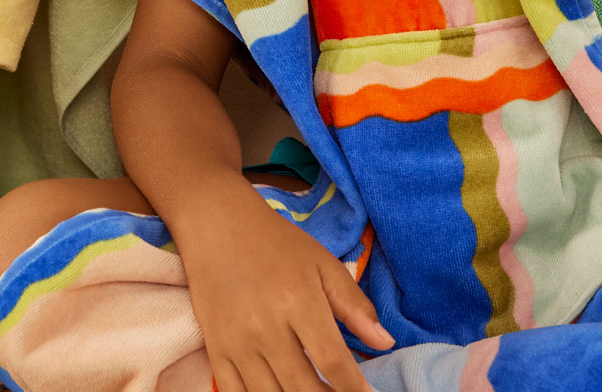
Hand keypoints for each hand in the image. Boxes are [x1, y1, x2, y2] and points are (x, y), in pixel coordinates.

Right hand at [176, 186, 393, 391]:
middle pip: (303, 388)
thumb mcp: (323, 264)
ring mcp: (236, 343)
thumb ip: (354, 305)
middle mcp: (265, 328)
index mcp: (299, 302)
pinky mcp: (216, 349)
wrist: (217, 225)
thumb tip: (386, 342)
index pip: (333, 362)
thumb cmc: (277, 244)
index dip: (353, 388)